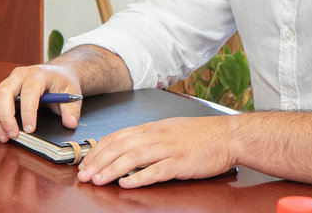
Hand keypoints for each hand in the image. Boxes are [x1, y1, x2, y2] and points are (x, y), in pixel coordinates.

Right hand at [0, 63, 83, 142]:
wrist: (56, 73)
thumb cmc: (62, 83)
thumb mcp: (72, 93)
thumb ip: (71, 109)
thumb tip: (70, 123)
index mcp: (37, 74)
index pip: (29, 92)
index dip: (28, 112)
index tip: (29, 129)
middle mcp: (18, 76)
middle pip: (4, 93)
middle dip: (5, 117)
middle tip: (13, 136)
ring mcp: (7, 82)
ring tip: (3, 137)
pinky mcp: (0, 91)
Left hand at [76, 116, 235, 187]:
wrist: (227, 135)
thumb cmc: (200, 134)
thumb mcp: (168, 130)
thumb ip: (147, 138)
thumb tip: (125, 147)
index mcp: (151, 128)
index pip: (117, 137)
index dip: (98, 150)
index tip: (85, 162)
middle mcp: (156, 136)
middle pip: (120, 147)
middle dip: (98, 161)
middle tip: (84, 175)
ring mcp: (168, 149)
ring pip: (133, 157)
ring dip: (112, 169)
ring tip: (98, 180)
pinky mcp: (180, 163)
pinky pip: (156, 171)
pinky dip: (140, 177)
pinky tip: (127, 184)